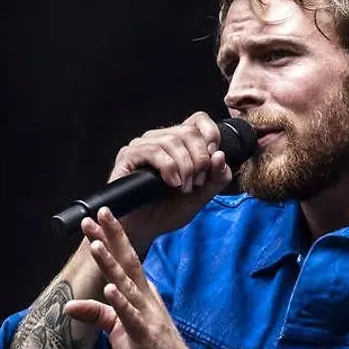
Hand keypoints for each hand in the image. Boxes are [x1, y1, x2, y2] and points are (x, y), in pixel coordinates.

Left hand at [62, 207, 211, 348]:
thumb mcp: (119, 332)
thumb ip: (99, 314)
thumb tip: (70, 304)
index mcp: (141, 296)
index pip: (124, 262)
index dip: (110, 240)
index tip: (97, 219)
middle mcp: (146, 300)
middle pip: (127, 264)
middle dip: (111, 239)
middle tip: (98, 215)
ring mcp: (147, 317)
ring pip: (126, 286)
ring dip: (111, 265)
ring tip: (96, 245)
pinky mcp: (146, 337)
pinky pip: (132, 317)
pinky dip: (121, 302)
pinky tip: (111, 289)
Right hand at [110, 111, 234, 244]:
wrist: (146, 228)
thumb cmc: (170, 210)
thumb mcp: (203, 195)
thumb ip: (217, 177)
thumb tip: (220, 155)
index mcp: (181, 143)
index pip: (199, 119)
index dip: (212, 134)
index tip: (214, 158)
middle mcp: (161, 138)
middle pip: (189, 132)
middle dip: (200, 159)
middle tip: (197, 183)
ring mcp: (143, 145)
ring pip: (173, 141)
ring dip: (185, 167)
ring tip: (183, 187)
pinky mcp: (128, 155)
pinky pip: (153, 151)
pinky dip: (168, 167)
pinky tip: (171, 183)